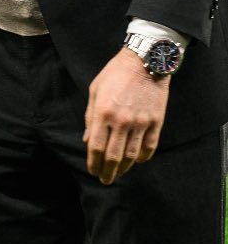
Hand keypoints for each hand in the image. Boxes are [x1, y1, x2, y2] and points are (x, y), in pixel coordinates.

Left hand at [83, 47, 170, 184]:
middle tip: (105, 180)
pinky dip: (142, 157)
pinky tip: (136, 161)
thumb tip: (88, 140)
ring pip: (132, 155)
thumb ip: (90, 117)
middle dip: (108, 171)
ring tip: (118, 173)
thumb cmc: (114, 75)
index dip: (94, 162)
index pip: (97, 146)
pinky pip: (149, 147)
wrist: (144, 63)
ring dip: (124, 168)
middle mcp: (122, 121)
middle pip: (114, 156)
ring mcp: (141, 122)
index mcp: (103, 112)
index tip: (92, 171)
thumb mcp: (95, 91)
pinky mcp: (156, 122)